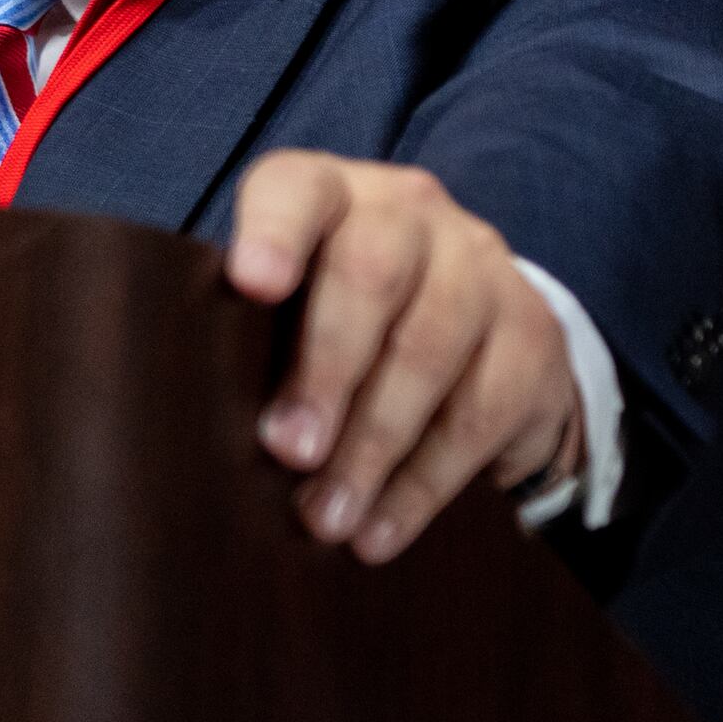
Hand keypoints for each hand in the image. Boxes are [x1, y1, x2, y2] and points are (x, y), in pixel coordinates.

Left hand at [227, 152, 580, 562]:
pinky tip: (378, 532)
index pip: (298, 189)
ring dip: (370, 446)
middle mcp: (411, 213)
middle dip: (326, 370)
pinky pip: (477, 416)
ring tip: (325, 517)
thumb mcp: (288, 310)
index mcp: (331, 195)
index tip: (249, 285)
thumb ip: (247, 338)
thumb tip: (191, 433)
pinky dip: (421, 485)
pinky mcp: (531, 335)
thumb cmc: (336, 321)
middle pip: (371, 274)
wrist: (475, 332)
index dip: (274, 232)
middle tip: (288, 451)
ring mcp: (481, 267)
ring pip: (429, 350)